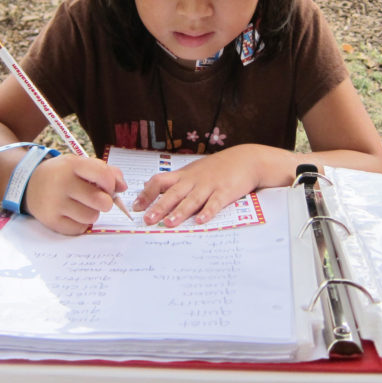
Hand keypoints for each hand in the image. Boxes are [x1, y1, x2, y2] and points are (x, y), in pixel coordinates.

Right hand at [24, 155, 126, 234]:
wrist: (29, 184)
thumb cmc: (62, 174)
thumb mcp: (80, 164)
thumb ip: (106, 171)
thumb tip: (123, 187)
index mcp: (72, 165)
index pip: (104, 176)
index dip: (111, 184)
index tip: (107, 186)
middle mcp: (62, 184)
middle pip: (101, 201)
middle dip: (105, 201)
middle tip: (96, 198)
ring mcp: (55, 204)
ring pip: (92, 217)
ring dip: (92, 213)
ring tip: (82, 205)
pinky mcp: (51, 221)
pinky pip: (80, 229)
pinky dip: (81, 223)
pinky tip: (73, 214)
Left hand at [132, 146, 270, 226]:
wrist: (245, 160)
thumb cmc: (217, 167)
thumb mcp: (192, 171)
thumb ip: (172, 180)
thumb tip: (147, 186)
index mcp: (184, 175)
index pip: (160, 181)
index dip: (147, 194)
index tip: (136, 207)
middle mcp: (194, 180)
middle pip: (173, 192)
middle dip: (159, 206)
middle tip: (148, 220)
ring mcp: (209, 185)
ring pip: (192, 199)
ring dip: (180, 212)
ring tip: (169, 223)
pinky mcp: (225, 192)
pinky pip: (215, 203)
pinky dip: (207, 212)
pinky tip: (200, 221)